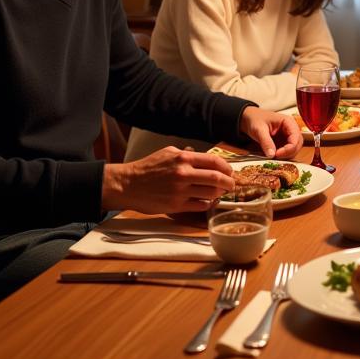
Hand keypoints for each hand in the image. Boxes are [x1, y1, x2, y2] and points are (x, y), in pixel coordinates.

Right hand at [102, 147, 236, 213]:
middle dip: (229, 182)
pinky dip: (208, 204)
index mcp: (183, 158)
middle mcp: (183, 173)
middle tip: (231, 185)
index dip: (227, 167)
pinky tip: (207, 201)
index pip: (215, 161)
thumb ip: (188, 155)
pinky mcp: (176, 205)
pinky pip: (200, 206)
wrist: (128, 184)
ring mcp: (180, 191)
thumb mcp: (168, 153)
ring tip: (221, 193)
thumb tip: (206, 160)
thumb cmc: (148, 168)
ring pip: (211, 193)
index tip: (230, 171)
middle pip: (217, 178)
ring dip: (220, 194)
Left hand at [239, 106, 302, 158]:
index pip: (296, 137)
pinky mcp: (283, 143)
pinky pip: (287, 152)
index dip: (289, 148)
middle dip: (288, 153)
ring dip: (286, 155)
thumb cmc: (255, 120)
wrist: (249, 119)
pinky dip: (282, 156)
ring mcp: (288, 137)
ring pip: (294, 149)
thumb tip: (271, 155)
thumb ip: (266, 142)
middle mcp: (291, 129)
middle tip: (275, 157)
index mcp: (288, 122)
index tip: (277, 154)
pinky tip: (273, 155)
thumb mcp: (259, 130)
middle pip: (298, 144)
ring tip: (273, 155)